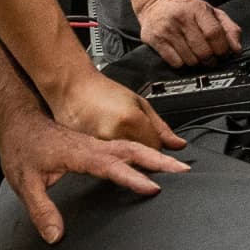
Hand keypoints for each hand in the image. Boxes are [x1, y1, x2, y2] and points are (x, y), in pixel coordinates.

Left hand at [0, 96, 190, 242]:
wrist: (17, 122)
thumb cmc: (21, 149)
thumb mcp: (24, 183)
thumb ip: (41, 210)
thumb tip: (56, 236)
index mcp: (79, 154)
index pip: (111, 166)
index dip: (133, 177)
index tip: (153, 186)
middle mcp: (91, 146)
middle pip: (131, 150)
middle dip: (158, 159)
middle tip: (183, 169)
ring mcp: (94, 144)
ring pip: (130, 146)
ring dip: (154, 154)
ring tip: (177, 165)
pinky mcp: (94, 146)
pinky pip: (124, 146)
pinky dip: (143, 152)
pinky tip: (151, 160)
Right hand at [49, 64, 186, 152]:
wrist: (71, 86)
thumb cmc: (102, 91)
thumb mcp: (139, 102)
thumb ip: (161, 127)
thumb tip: (178, 144)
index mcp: (131, 121)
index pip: (156, 149)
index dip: (157, 145)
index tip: (154, 142)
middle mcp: (115, 136)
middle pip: (141, 159)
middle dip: (144, 152)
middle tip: (136, 139)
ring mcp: (98, 145)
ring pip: (125, 162)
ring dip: (127, 155)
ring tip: (118, 136)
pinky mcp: (85, 151)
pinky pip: (107, 161)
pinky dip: (111, 155)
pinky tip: (106, 142)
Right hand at [134, 0, 242, 65]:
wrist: (156, 2)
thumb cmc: (187, 9)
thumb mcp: (210, 12)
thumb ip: (228, 28)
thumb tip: (237, 48)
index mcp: (197, 9)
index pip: (214, 33)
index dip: (222, 48)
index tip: (223, 53)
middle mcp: (181, 18)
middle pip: (203, 50)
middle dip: (210, 59)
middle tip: (210, 58)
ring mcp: (167, 29)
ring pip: (190, 59)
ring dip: (196, 62)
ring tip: (196, 55)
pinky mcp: (155, 40)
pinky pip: (175, 62)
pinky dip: (182, 63)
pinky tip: (182, 55)